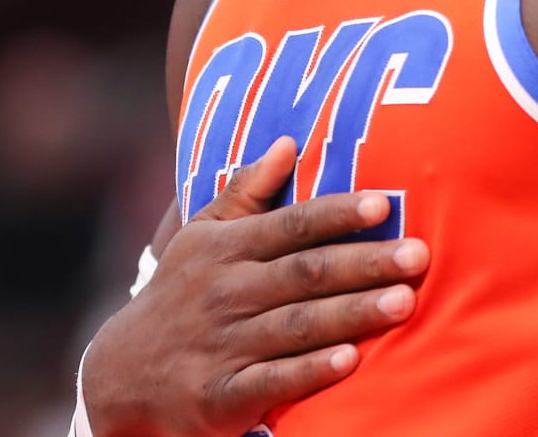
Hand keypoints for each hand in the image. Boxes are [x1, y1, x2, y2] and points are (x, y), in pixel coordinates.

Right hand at [82, 137, 428, 436]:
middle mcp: (227, 292)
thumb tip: (288, 142)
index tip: (383, 204)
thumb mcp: (201, 235)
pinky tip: (351, 362)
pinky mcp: (220, 395)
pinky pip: (270, 382)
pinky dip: (309, 372)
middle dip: (363, 264)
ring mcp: (223, 345)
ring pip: (297, 325)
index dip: (336, 214)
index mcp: (227, 249)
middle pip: (304, 274)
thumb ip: (246, 190)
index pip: (291, 226)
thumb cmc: (179, 291)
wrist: (119, 373)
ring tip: (404, 303)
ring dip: (351, 314)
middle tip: (418, 255)